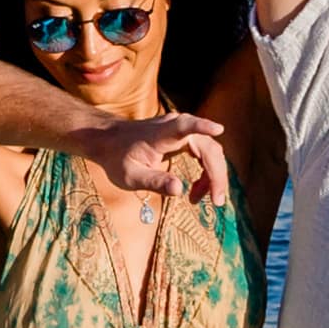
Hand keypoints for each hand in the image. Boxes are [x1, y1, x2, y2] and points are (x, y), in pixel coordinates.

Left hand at [77, 110, 238, 205]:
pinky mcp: (187, 137)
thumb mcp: (130, 176)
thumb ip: (154, 182)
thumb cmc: (118, 158)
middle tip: (216, 202)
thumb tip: (178, 190)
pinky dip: (206, 173)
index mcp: (161, 133)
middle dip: (217, 175)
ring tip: (197, 199)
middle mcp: (176, 126)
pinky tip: (197, 190)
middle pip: (208, 147)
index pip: (185, 125)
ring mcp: (184, 130)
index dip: (202, 126)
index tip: (218, 128)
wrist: (110, 141)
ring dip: (213, 176)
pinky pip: (206, 154)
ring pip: (211, 152)